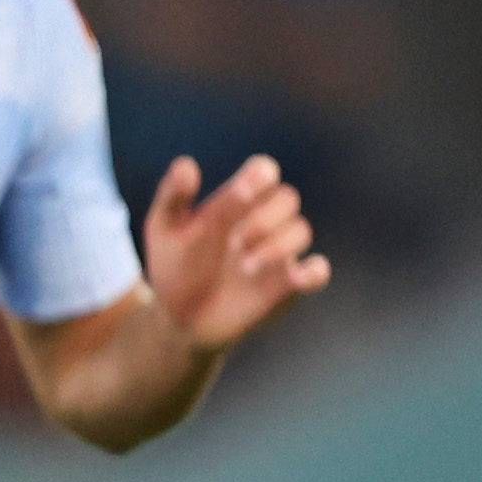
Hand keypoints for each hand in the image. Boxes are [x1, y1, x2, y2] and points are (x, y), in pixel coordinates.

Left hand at [141, 153, 328, 353]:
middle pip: (287, 198)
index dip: (260, 176)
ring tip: (244, 267)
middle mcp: (263, 222)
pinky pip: (317, 271)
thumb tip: (186, 164)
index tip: (242, 191)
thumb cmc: (175, 266)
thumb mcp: (164, 230)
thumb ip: (174, 196)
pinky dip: (314, 271)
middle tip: (234, 242)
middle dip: (263, 217)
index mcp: (237, 201)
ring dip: (276, 247)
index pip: (263, 171)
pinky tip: (295, 277)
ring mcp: (278, 252)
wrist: (180, 318)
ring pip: (301, 231)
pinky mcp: (289, 284)